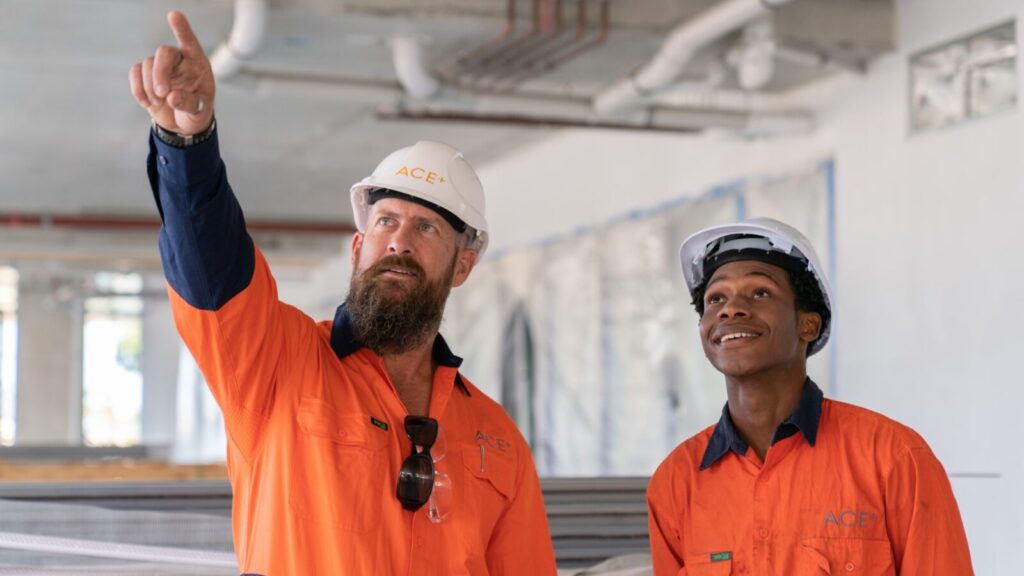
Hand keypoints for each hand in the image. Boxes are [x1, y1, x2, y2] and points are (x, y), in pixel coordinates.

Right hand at [129, 11, 214, 134]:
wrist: (182, 124)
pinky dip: (138, 89)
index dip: (182, 29)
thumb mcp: (199, 113)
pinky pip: (135, 73)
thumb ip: (189, 104)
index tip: (174, 15)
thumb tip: (172, 97)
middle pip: (164, 52)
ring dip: (149, 86)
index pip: (190, 42)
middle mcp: (179, 61)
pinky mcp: (145, 75)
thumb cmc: (196, 113)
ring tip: (159, 102)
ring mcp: (161, 67)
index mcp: (197, 64)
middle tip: (162, 94)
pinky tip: (147, 103)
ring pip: (147, 64)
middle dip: (160, 72)